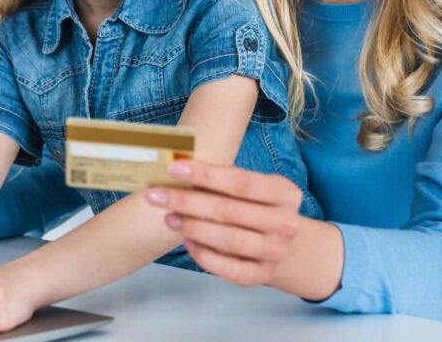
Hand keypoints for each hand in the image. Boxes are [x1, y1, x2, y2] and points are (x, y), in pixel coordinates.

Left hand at [145, 159, 302, 286]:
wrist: (281, 242)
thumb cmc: (254, 206)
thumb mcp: (249, 188)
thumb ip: (220, 181)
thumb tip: (176, 169)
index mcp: (285, 193)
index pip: (241, 181)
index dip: (205, 174)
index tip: (173, 168)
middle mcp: (286, 223)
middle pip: (230, 210)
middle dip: (188, 201)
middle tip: (156, 196)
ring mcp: (276, 251)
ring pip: (230, 240)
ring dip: (194, 228)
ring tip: (169, 218)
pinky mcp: (263, 275)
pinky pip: (230, 269)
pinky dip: (205, 255)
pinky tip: (187, 241)